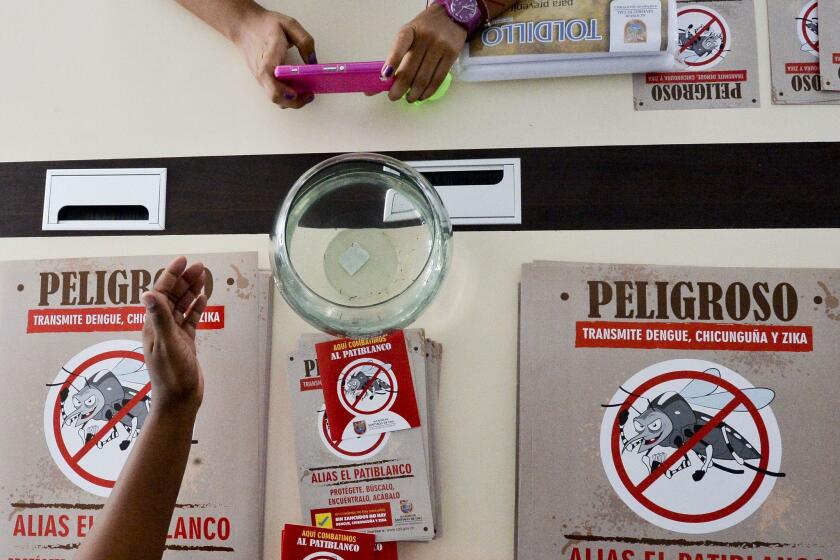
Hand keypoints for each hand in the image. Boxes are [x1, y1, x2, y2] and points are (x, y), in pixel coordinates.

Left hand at [141, 256, 208, 414]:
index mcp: (154, 325)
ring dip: (191, 291)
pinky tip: (203, 299)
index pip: (161, 293)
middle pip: (172, 296)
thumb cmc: (172, 376)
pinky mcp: (185, 342)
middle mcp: (162, 327)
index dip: (171, 275)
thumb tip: (148, 293)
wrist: (179, 400)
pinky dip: (197, 308)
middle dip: (184, 279)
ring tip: (202, 277)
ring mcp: (174, 334)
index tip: (182, 261)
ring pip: (182, 306)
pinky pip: (191, 319)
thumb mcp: (167, 344)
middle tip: (199, 267)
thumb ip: (159, 318)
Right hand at [235, 8, 315, 107]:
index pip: (271, 80)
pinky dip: (287, 95)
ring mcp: (261, 79)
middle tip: (310, 94)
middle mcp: (262, 72)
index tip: (298, 92)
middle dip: (295, 101)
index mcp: (268, 57)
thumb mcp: (289, 24)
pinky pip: (275, 93)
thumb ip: (305, 41)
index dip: (284, 91)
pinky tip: (298, 87)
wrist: (244, 26)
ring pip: (276, 99)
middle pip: (275, 97)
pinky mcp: (263, 81)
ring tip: (306, 91)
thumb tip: (313, 62)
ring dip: (292, 101)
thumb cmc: (265, 25)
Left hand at [382, 3, 466, 102]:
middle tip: (394, 97)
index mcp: (409, 31)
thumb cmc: (423, 30)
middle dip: (400, 87)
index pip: (400, 45)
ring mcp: (439, 46)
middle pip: (411, 68)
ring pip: (424, 77)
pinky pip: (438, 79)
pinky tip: (422, 96)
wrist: (450, 17)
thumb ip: (397, 53)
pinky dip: (428, 91)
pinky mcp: (451, 54)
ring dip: (414, 93)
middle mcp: (425, 37)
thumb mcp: (408, 33)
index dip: (392, 61)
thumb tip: (384, 79)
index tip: (385, 77)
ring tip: (408, 98)